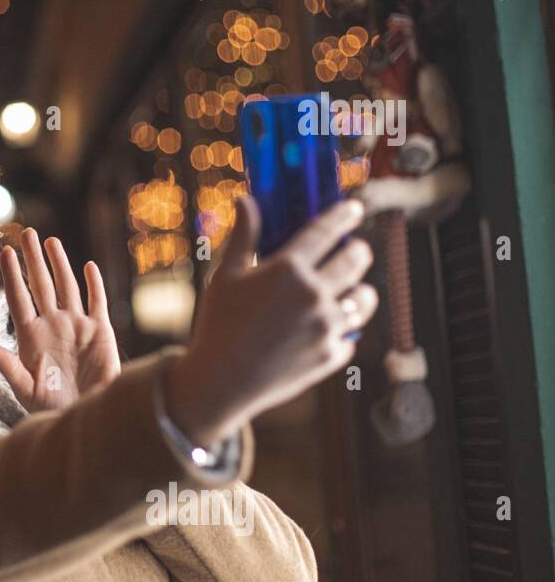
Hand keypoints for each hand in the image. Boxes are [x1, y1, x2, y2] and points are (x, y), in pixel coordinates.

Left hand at [0, 228, 121, 411]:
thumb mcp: (25, 389)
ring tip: (50, 242)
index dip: (11, 275)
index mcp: (31, 336)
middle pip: (41, 285)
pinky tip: (88, 267)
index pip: (18, 298)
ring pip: (66, 287)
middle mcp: (52, 325)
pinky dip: (93, 284)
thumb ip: (7, 366)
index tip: (4, 253)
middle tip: (25, 232)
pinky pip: (96, 302)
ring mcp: (76, 326)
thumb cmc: (51, 406)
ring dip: (59, 264)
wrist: (86, 414)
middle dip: (33, 259)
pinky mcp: (99, 331)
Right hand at [164, 194, 379, 447]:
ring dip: (360, 290)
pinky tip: (327, 329)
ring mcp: (326, 327)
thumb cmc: (218, 325)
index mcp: (287, 270)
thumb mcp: (225, 277)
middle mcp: (314, 294)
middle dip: (358, 250)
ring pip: (364, 298)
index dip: (343, 215)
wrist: (221, 382)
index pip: (327, 230)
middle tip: (354, 250)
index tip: (353, 208)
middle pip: (356, 260)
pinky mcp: (332, 355)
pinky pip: (349, 335)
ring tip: (351, 291)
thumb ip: (244, 236)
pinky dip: (341, 330)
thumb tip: (246, 199)